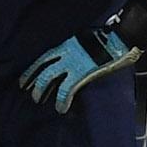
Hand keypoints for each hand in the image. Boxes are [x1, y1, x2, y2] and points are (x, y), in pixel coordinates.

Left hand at [20, 5, 146, 112]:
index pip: (43, 57)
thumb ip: (75, 49)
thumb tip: (73, 57)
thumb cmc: (107, 38)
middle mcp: (65, 53)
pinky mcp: (81, 74)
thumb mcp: (85, 40)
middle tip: (25, 88)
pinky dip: (62, 100)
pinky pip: (66, 89)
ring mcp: (71, 64)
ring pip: (47, 78)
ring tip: (36, 99)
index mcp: (66, 45)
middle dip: (31, 79)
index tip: (25, 76)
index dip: (32, 68)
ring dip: (40, 90)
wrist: (120, 38)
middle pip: (41, 68)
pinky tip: (60, 108)